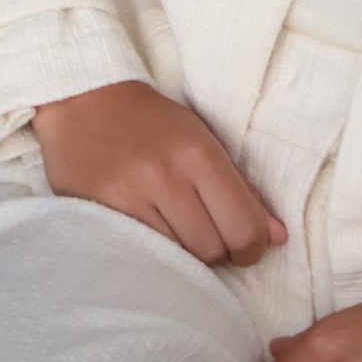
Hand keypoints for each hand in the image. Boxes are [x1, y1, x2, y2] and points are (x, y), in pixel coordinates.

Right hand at [31, 80, 287, 267]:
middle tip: (212, 239)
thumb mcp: (203, 141)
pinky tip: (154, 238)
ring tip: (180, 234)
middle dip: (220, 254)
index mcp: (199, 154)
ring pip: (178, 259)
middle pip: (212, 250)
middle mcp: (167, 176)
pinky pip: (143, 255)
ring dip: (186, 258)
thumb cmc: (152, 122)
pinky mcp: (101, 212)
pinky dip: (156, 254)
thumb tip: (277, 237)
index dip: (253, 249)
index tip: (248, 248)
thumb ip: (242, 189)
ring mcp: (131, 196)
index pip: (244, 227)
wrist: (83, 102)